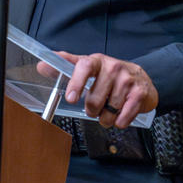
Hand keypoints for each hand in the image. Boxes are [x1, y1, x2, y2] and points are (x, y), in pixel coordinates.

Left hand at [39, 51, 157, 128]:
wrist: (141, 78)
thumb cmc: (109, 75)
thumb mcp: (88, 67)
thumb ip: (65, 66)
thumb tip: (41, 66)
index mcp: (97, 61)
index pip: (84, 67)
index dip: (76, 83)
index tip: (71, 98)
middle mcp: (113, 68)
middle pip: (95, 99)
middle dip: (92, 110)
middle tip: (94, 108)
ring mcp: (127, 80)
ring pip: (109, 111)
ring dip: (106, 118)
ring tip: (108, 111)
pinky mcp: (140, 93)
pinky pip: (124, 116)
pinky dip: (119, 122)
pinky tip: (119, 116)